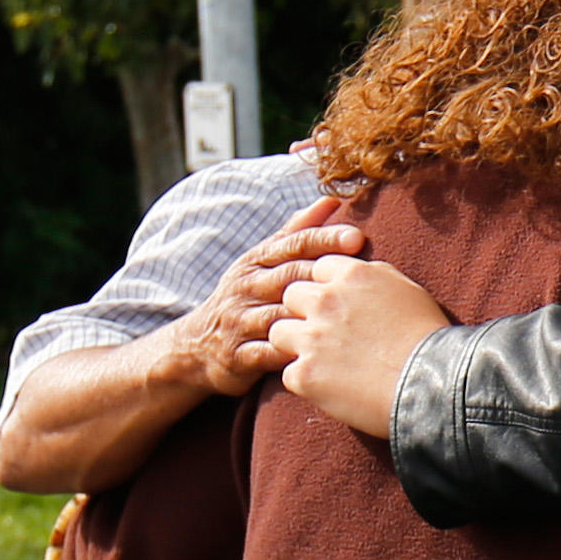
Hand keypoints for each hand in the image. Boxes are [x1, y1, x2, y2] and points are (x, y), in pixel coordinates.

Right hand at [164, 214, 366, 393]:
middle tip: (363, 277)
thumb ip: (297, 232)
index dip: (324, 240)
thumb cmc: (246, 298)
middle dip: (326, 275)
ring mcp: (242, 321)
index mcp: (257, 262)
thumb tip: (332, 201)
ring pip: (281, 316)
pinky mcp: (239, 356)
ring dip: (315, 318)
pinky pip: (269, 354)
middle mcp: (248, 287)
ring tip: (355, 320)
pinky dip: (295, 356)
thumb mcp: (263, 261)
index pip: (293, 245)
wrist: (197, 345)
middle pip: (291, 277)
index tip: (356, 237)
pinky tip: (327, 359)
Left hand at [265, 256, 454, 439]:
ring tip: (323, 362)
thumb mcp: (408, 291)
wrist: (435, 387)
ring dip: (296, 346)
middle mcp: (326, 301)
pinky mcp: (306, 375)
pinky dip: (308, 383)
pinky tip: (332, 390)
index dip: (328, 289)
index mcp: (351, 276)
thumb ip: (375, 276)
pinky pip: (289, 374)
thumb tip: (361, 272)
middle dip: (304, 313)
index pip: (318, 269)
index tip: (340, 308)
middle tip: (327, 335)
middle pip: (291, 296)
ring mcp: (312, 338)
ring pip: (279, 332)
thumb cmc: (430, 340)